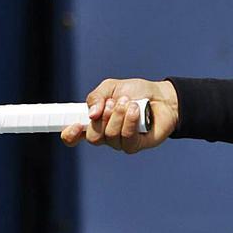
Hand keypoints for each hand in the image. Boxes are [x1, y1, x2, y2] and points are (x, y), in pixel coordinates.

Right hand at [60, 78, 178, 153]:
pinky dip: (130, 121)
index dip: (70, 135)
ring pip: (110, 136)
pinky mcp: (135, 145)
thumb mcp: (111, 87)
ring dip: (118, 115)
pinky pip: (127, 138)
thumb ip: (96, 97)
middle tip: (114, 102)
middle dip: (103, 117)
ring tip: (129, 103)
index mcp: (95, 121)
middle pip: (93, 138)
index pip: (74, 136)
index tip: (76, 125)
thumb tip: (90, 114)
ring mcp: (120, 142)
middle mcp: (105, 135)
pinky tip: (135, 110)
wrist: (162, 96)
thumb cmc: (136, 92)